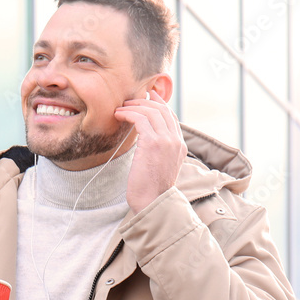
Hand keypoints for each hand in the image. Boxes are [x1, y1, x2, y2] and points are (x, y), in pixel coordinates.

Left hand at [114, 90, 186, 214]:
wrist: (153, 202)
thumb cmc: (151, 189)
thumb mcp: (160, 167)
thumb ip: (158, 150)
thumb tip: (145, 138)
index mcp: (181, 145)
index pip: (171, 116)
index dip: (158, 103)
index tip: (146, 96)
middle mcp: (176, 141)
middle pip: (162, 109)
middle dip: (143, 101)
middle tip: (128, 101)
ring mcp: (166, 141)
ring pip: (151, 111)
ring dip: (133, 106)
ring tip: (120, 108)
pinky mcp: (152, 143)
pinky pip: (140, 119)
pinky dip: (128, 114)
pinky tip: (118, 115)